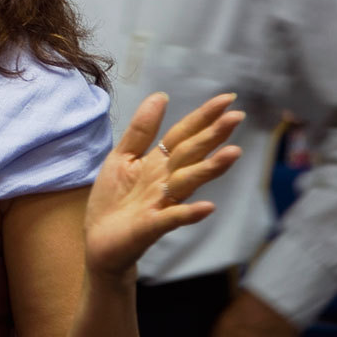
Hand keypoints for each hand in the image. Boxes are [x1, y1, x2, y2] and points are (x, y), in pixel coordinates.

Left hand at [83, 92, 243, 278]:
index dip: (203, 117)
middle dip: (213, 136)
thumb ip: (142, 129)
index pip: (184, 135)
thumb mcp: (122, 157)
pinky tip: (208, 206)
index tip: (228, 98)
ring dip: (210, 169)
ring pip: (189, 182)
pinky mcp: (152, 226)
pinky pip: (173, 218)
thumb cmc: (113, 199)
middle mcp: (166, 181)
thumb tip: (161, 95)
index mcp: (158, 162)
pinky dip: (189, 213)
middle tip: (237, 116)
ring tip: (233, 153)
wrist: (99, 241)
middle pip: (192, 154)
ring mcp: (162, 204)